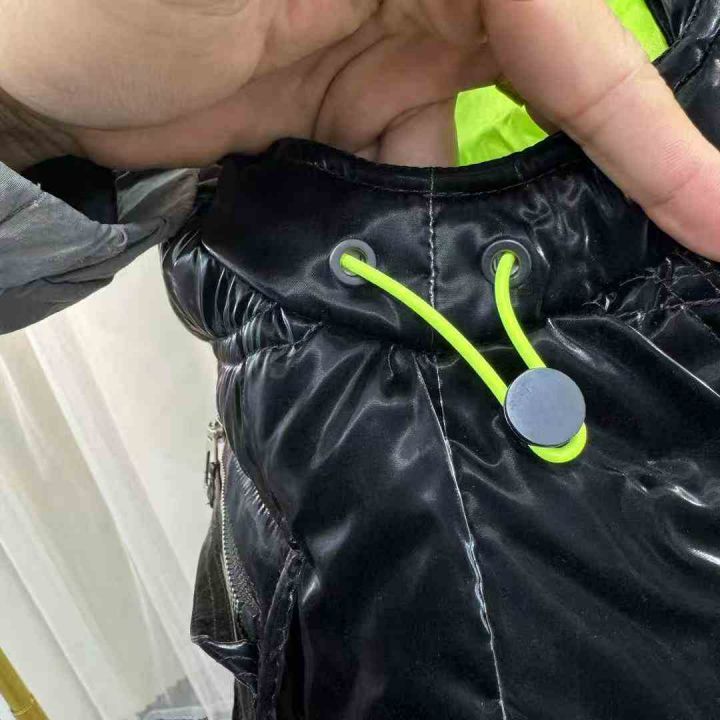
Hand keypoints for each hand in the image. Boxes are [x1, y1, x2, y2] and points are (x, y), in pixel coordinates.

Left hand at [1, 0, 718, 257]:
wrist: (38, 71)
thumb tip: (539, 18)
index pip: (577, 44)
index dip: (653, 134)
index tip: (718, 218)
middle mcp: (430, 0)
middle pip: (553, 98)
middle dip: (606, 180)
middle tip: (662, 266)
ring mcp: (385, 70)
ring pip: (484, 158)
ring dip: (507, 226)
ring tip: (545, 298)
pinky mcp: (345, 128)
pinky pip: (418, 187)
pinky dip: (434, 233)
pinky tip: (447, 279)